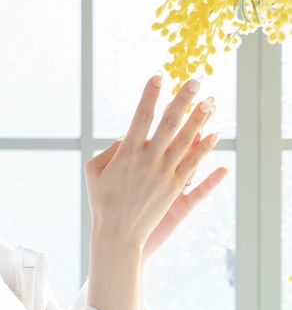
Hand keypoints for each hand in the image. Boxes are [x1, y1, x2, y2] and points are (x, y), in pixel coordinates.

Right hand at [85, 74, 222, 250]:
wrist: (118, 233)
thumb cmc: (101, 200)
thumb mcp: (94, 170)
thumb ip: (110, 149)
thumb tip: (128, 135)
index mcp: (126, 152)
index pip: (141, 115)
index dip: (150, 94)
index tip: (158, 76)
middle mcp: (148, 159)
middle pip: (169, 122)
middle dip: (183, 98)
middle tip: (195, 80)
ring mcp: (164, 173)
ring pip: (187, 139)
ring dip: (199, 118)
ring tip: (210, 100)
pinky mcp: (176, 188)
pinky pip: (194, 162)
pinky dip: (205, 147)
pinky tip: (215, 133)